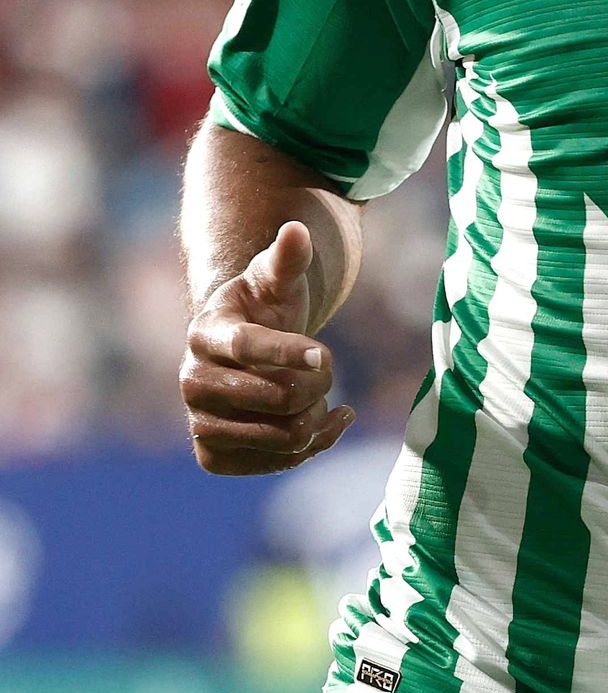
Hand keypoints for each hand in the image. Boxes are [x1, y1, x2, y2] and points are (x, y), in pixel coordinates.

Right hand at [180, 221, 353, 474]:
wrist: (242, 350)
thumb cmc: (263, 306)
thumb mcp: (276, 278)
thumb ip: (287, 258)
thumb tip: (296, 230)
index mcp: (206, 332)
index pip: (248, 347)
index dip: (289, 351)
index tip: (325, 353)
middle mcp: (193, 381)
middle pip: (275, 396)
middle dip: (318, 381)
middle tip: (327, 366)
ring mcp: (200, 422)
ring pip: (281, 435)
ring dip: (316, 415)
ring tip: (322, 393)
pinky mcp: (213, 455)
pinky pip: (274, 463)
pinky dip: (313, 444)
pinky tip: (328, 421)